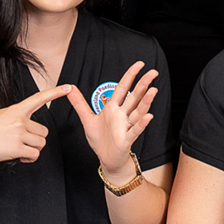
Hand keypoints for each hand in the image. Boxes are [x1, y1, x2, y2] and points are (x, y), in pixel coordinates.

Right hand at [0, 85, 71, 165]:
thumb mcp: (1, 116)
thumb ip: (18, 117)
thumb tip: (31, 126)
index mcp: (16, 109)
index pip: (39, 98)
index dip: (55, 93)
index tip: (69, 88)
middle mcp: (19, 119)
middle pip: (44, 132)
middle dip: (36, 140)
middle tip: (21, 142)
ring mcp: (18, 133)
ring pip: (41, 144)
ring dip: (32, 149)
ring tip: (17, 148)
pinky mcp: (16, 148)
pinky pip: (34, 155)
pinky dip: (28, 158)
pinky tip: (17, 155)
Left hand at [67, 61, 158, 179]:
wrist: (106, 159)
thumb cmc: (100, 139)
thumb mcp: (87, 119)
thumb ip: (79, 103)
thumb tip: (70, 88)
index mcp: (113, 108)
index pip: (123, 88)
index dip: (130, 75)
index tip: (140, 64)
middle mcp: (122, 115)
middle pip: (134, 96)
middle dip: (143, 84)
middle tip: (153, 72)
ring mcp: (125, 126)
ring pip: (138, 111)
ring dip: (145, 101)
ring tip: (153, 91)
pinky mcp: (126, 139)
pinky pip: (135, 130)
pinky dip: (142, 124)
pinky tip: (148, 116)